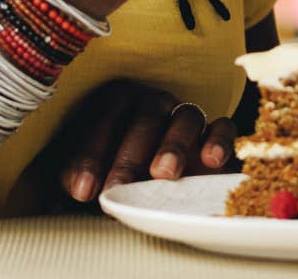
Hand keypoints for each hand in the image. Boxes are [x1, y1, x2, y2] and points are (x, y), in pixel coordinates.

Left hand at [55, 81, 237, 201]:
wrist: (156, 188)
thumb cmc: (116, 177)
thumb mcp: (92, 178)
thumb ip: (80, 180)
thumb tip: (74, 193)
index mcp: (118, 104)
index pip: (103, 117)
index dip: (90, 154)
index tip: (82, 191)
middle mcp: (154, 104)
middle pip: (143, 119)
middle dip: (127, 158)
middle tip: (117, 190)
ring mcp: (187, 117)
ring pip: (184, 118)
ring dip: (172, 145)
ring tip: (162, 174)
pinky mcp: (218, 134)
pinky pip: (224, 126)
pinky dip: (218, 140)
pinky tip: (209, 160)